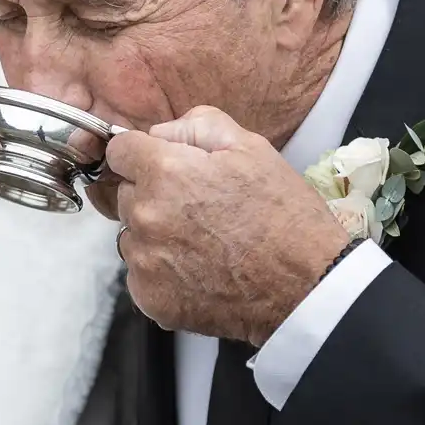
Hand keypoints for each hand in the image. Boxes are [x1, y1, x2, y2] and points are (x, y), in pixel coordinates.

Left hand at [106, 106, 350, 344]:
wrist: (305, 286)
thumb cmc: (284, 216)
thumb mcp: (252, 148)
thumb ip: (197, 126)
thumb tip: (161, 133)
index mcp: (165, 172)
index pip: (119, 152)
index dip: (142, 155)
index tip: (162, 166)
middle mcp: (145, 216)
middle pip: (126, 195)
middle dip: (153, 196)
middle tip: (199, 209)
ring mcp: (145, 261)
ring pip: (132, 237)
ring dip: (156, 236)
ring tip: (204, 243)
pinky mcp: (151, 298)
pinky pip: (143, 275)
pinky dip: (164, 273)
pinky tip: (200, 271)